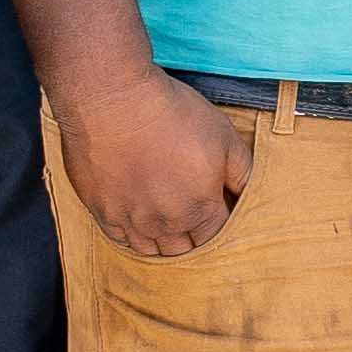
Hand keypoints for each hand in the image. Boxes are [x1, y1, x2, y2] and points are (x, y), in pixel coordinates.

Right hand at [61, 63, 251, 259]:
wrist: (114, 100)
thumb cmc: (171, 113)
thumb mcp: (225, 137)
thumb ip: (243, 173)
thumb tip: (249, 196)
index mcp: (200, 209)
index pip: (218, 237)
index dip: (220, 225)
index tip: (216, 210)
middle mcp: (166, 224)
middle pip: (185, 250)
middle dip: (194, 239)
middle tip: (192, 218)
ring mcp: (131, 221)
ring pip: (152, 250)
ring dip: (163, 242)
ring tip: (166, 223)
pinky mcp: (102, 211)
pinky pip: (120, 239)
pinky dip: (132, 235)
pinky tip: (137, 220)